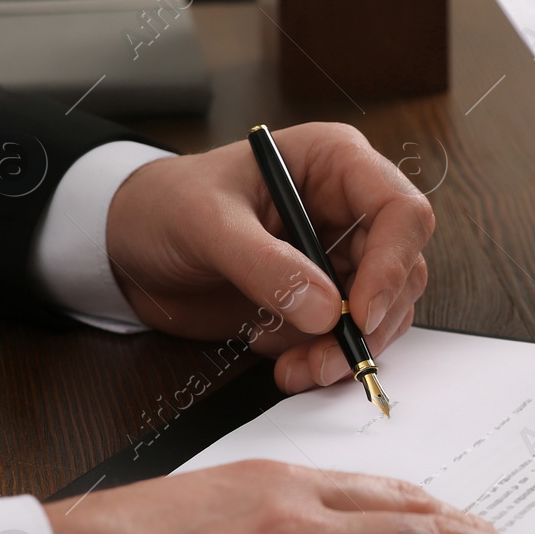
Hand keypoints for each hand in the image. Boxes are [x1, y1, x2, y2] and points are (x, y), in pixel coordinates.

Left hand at [105, 123, 433, 393]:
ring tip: (300, 369)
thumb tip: (324, 309)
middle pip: (403, 270)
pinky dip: (328, 361)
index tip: (361, 313)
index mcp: (335, 164)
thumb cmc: (166, 205)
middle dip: (372, 322)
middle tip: (329, 358)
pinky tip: (291, 367)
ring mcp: (340, 258)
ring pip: (385, 312)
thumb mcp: (205, 222)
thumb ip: (264, 263)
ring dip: (350, 350)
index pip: (401, 211)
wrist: (131, 245)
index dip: (393, 264)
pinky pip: (351, 337)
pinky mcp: (324, 301)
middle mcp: (350, 210)